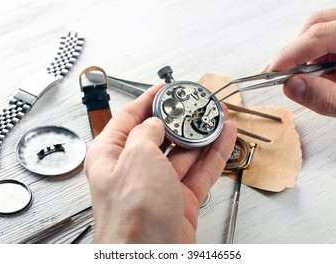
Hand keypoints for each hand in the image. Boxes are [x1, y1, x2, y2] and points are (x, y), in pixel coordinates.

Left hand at [84, 83, 236, 242]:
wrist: (151, 257)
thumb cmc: (132, 216)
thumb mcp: (136, 158)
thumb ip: (146, 133)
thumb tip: (156, 124)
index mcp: (111, 155)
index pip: (129, 117)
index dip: (147, 99)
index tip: (164, 87)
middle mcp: (133, 168)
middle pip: (159, 134)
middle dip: (179, 118)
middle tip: (196, 104)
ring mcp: (159, 183)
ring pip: (183, 151)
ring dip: (200, 134)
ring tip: (216, 116)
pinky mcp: (180, 197)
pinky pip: (198, 169)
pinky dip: (212, 153)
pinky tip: (223, 138)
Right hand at [266, 7, 335, 118]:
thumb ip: (328, 97)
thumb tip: (292, 87)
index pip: (319, 34)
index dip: (290, 52)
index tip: (270, 70)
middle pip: (317, 23)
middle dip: (295, 51)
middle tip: (281, 76)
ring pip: (320, 28)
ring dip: (306, 55)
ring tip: (309, 80)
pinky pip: (328, 36)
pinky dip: (317, 56)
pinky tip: (322, 74)